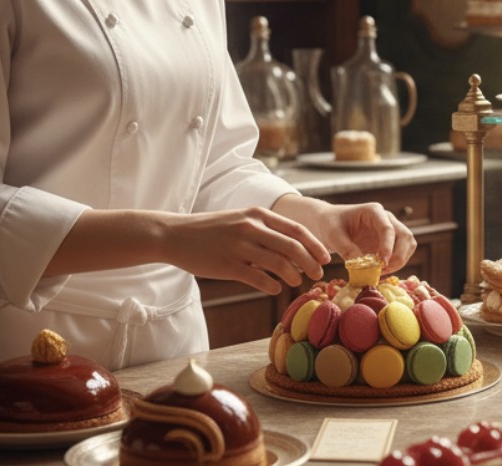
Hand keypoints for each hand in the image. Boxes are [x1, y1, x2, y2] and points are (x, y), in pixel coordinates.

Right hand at [159, 207, 329, 294]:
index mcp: (257, 214)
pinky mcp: (228, 265)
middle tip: (318, 274)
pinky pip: (258, 278)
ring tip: (297, 283)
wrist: (176, 234)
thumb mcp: (240, 219)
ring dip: (292, 276)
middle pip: (292, 247)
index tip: (325, 258)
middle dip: (310, 262)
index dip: (315, 245)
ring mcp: (239, 246)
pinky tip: (275, 289)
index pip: (296, 229)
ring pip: (278, 263)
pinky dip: (272, 285)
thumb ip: (265, 230)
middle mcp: (251, 228)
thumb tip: (293, 248)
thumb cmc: (212, 230)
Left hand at [273, 195, 417, 273]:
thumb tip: (363, 267)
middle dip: (399, 256)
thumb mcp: (334, 236)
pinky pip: (401, 252)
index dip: (387, 247)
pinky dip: (395, 264)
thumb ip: (347, 249)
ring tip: (382, 272)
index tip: (381, 263)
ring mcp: (390, 230)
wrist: (329, 223)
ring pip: (408, 244)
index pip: (388, 228)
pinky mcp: (389, 242)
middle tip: (383, 270)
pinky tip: (381, 272)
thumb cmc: (330, 224)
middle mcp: (386, 218)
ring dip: (400, 260)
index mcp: (373, 211)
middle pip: (405, 236)